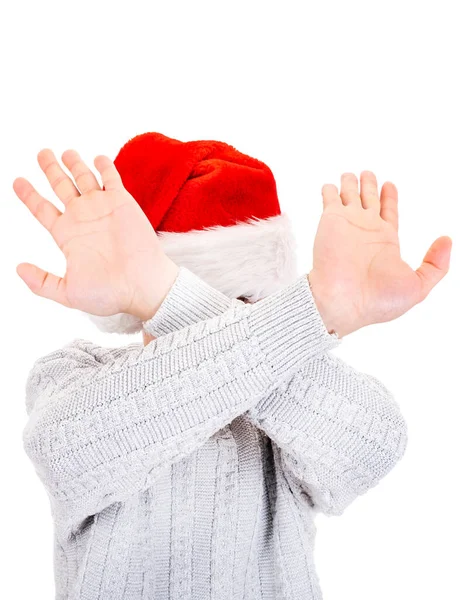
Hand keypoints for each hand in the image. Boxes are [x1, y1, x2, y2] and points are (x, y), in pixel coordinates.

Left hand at [13, 149, 178, 320]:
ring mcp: (102, 208)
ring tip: (66, 152)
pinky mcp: (122, 203)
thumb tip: (18, 269)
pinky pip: (111, 178)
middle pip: (61, 186)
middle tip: (42, 153)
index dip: (29, 194)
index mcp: (67, 236)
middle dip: (50, 168)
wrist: (143, 286)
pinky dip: (104, 166)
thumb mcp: (68, 293)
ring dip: (75, 163)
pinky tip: (97, 158)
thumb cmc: (110, 293)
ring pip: (84, 178)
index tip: (17, 181)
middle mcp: (83, 218)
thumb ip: (42, 283)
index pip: (42, 209)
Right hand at [308, 171, 451, 337]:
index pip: (388, 212)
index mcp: (385, 241)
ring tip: (350, 175)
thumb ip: (435, 265)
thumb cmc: (376, 300)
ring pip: (349, 196)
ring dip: (349, 184)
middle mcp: (365, 231)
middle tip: (368, 173)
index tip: (389, 185)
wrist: (343, 301)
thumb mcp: (418, 286)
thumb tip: (446, 241)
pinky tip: (331, 186)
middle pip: (368, 200)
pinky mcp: (330, 220)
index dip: (389, 198)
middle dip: (369, 186)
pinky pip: (330, 199)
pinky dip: (330, 190)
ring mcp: (347, 224)